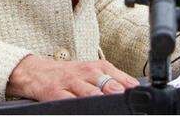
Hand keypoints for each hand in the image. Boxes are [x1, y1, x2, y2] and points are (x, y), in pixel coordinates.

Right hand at [5, 54, 138, 100]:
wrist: (38, 71)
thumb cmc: (71, 74)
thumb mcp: (93, 72)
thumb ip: (114, 81)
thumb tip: (134, 92)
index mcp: (101, 67)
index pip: (123, 79)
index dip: (132, 91)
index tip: (141, 99)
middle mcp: (88, 72)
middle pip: (109, 85)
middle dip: (119, 96)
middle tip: (127, 105)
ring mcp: (72, 82)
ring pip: (91, 93)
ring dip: (101, 101)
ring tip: (110, 108)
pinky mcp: (56, 92)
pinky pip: (69, 102)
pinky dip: (77, 108)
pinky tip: (85, 111)